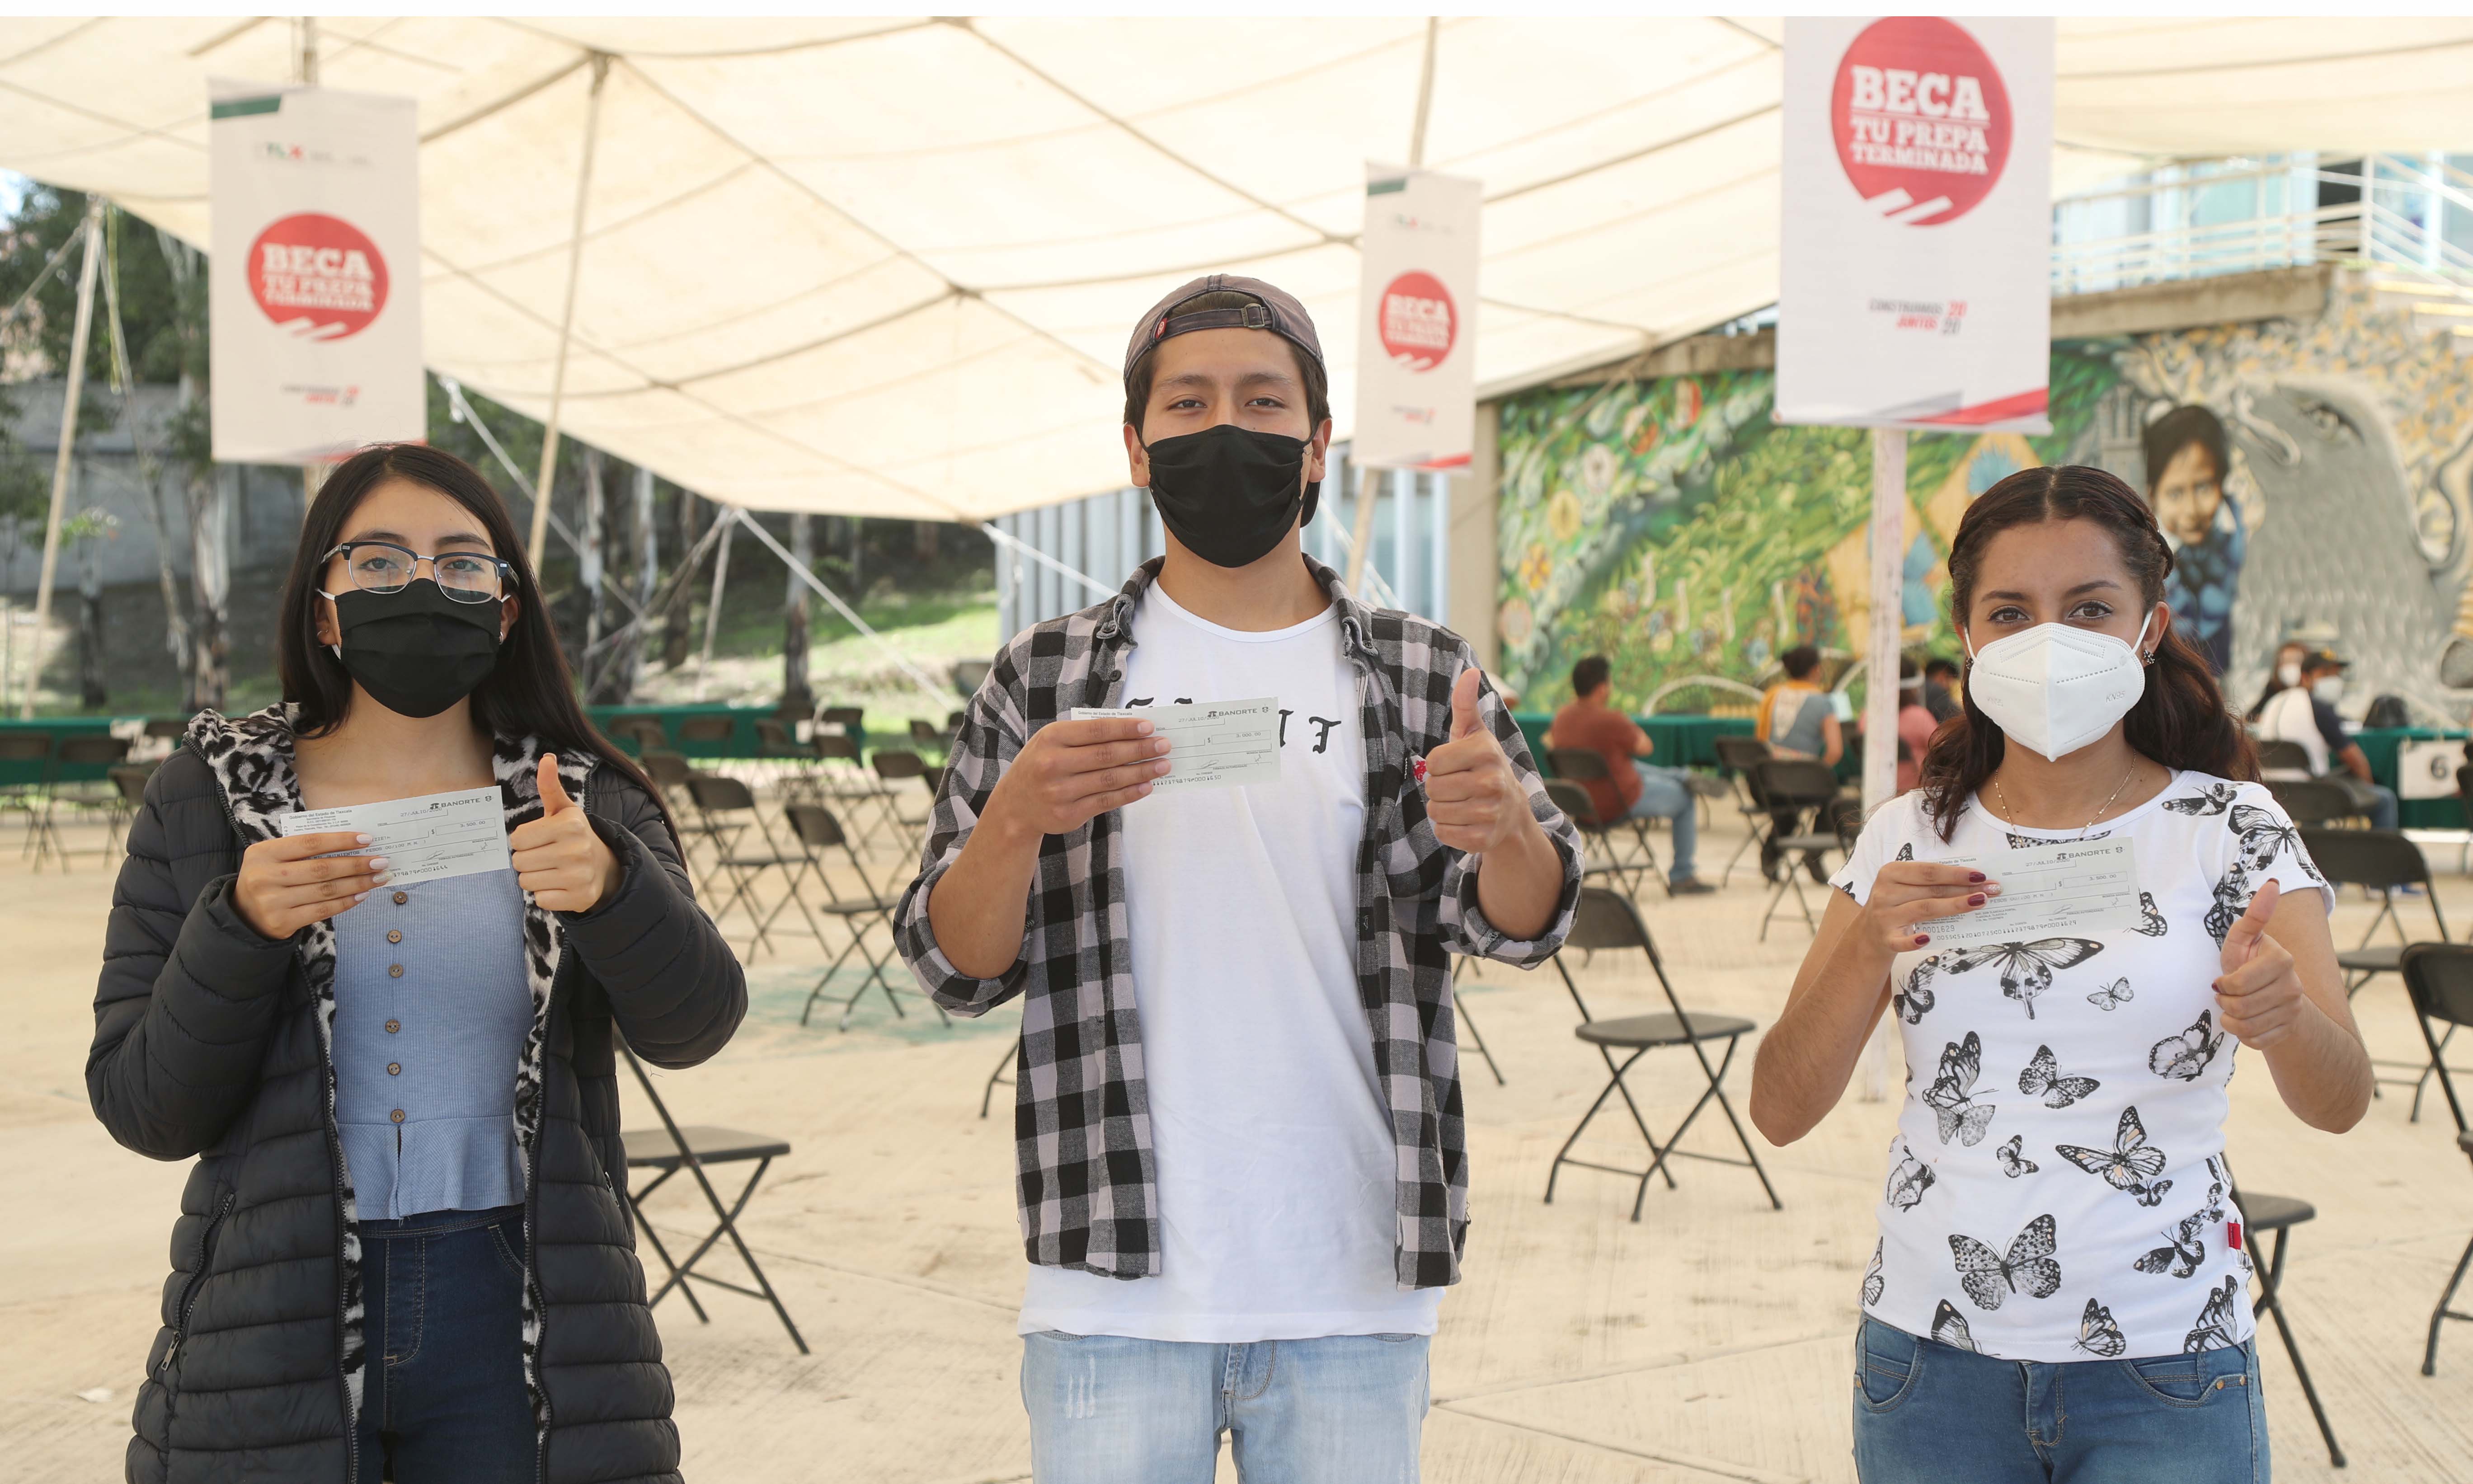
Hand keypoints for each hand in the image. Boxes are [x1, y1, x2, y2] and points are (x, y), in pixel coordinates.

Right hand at [234, 831, 385, 939]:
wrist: (243, 915)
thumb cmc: (268, 879)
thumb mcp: (274, 858)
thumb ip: (303, 850)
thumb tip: (352, 845)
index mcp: (263, 853)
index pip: (309, 843)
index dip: (340, 840)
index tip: (367, 839)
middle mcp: (265, 876)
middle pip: (321, 869)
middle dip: (356, 865)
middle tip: (381, 862)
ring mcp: (273, 901)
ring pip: (326, 890)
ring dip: (358, 883)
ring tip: (379, 878)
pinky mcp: (282, 922)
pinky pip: (322, 910)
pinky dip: (346, 902)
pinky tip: (362, 895)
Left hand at [510, 755, 619, 913]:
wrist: (605, 865)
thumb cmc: (573, 835)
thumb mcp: (563, 810)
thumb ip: (549, 786)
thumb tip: (546, 758)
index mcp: (571, 824)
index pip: (517, 838)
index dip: (524, 840)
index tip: (541, 839)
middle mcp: (577, 849)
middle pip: (519, 862)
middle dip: (527, 860)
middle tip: (545, 856)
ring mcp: (580, 876)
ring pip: (527, 882)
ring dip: (534, 878)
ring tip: (552, 870)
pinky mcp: (581, 898)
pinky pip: (541, 900)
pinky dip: (546, 895)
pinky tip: (560, 885)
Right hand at [987, 716, 1169, 835]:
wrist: (1014, 807)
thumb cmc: (1041, 765)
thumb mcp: (1052, 742)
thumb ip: (1085, 736)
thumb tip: (1131, 731)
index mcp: (1052, 738)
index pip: (1097, 730)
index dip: (1126, 728)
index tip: (1150, 727)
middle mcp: (1054, 764)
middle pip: (1107, 755)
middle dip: (1140, 749)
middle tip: (1164, 745)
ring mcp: (1061, 792)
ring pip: (1110, 779)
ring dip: (1141, 772)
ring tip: (1162, 765)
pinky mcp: (1069, 814)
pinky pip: (1107, 801)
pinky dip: (1130, 793)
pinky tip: (1146, 786)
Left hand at [1422, 669, 1532, 853]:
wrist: (1512, 810)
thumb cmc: (1483, 765)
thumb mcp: (1474, 733)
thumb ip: (1465, 703)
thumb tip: (1470, 671)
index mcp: (1486, 751)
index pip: (1432, 762)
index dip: (1437, 765)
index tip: (1454, 765)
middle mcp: (1492, 782)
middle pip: (1432, 788)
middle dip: (1438, 787)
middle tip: (1458, 785)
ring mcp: (1490, 813)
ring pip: (1435, 812)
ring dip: (1441, 808)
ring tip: (1461, 802)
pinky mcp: (1484, 838)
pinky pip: (1443, 833)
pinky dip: (1447, 829)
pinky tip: (1464, 820)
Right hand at [1860, 862, 2000, 954]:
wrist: (1868, 934)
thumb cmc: (1896, 905)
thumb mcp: (1906, 887)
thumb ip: (1930, 882)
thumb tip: (1972, 881)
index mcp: (1891, 872)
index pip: (1929, 871)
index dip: (1956, 873)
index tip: (1981, 875)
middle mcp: (1885, 892)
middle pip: (1931, 890)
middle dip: (1964, 889)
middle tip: (1991, 890)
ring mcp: (1884, 916)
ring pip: (1924, 910)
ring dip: (1955, 906)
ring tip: (1979, 903)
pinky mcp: (1885, 939)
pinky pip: (1901, 941)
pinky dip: (1914, 941)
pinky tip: (1928, 938)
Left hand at [2216, 879, 2305, 1048]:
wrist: (2267, 993)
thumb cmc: (2247, 961)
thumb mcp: (2243, 938)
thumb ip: (2255, 915)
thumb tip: (2272, 883)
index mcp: (2283, 961)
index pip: (2238, 983)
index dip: (2224, 984)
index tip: (2224, 979)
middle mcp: (2294, 987)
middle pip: (2240, 1007)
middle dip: (2225, 1002)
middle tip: (2227, 994)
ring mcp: (2294, 1011)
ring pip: (2246, 1027)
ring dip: (2230, 1019)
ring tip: (2234, 1006)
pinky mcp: (2288, 1031)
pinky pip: (2255, 1041)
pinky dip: (2242, 1034)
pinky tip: (2244, 1021)